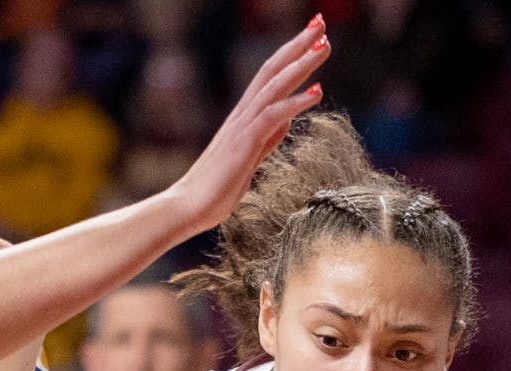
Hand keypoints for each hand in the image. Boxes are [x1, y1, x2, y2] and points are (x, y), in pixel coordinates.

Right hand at [169, 15, 328, 233]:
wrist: (187, 207)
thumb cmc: (215, 189)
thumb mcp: (249, 159)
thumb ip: (268, 137)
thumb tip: (287, 118)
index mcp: (243, 118)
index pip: (270, 77)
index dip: (291, 55)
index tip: (312, 37)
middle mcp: (241, 115)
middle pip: (272, 70)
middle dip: (298, 46)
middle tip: (320, 23)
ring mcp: (241, 127)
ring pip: (274, 86)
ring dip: (301, 64)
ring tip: (324, 44)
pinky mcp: (242, 144)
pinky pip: (272, 117)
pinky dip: (295, 102)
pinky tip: (316, 91)